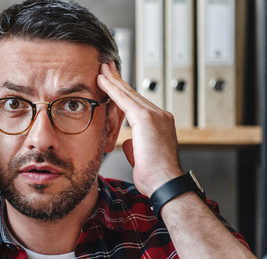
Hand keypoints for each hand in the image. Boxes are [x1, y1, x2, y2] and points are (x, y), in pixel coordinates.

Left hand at [96, 62, 182, 195]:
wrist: (164, 182)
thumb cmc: (154, 176)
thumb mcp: (142, 156)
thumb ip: (136, 145)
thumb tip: (130, 142)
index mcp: (160, 124)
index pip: (138, 104)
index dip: (124, 93)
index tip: (114, 84)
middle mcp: (160, 115)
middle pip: (134, 94)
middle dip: (118, 81)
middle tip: (106, 68)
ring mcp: (156, 115)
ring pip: (129, 93)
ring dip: (113, 81)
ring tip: (101, 70)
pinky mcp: (147, 118)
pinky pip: (125, 99)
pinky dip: (112, 89)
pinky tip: (102, 80)